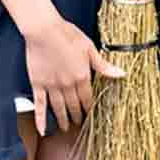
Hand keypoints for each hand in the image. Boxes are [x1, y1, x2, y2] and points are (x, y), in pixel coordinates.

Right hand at [24, 15, 123, 135]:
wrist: (44, 30)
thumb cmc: (67, 35)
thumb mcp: (90, 48)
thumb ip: (103, 66)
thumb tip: (121, 74)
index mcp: (82, 77)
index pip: (88, 99)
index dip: (90, 109)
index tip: (91, 116)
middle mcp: (68, 85)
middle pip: (74, 106)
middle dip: (78, 117)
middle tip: (79, 124)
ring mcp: (52, 87)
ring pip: (59, 109)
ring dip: (63, 120)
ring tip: (65, 128)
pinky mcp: (38, 85)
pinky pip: (39, 105)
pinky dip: (40, 119)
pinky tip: (42, 130)